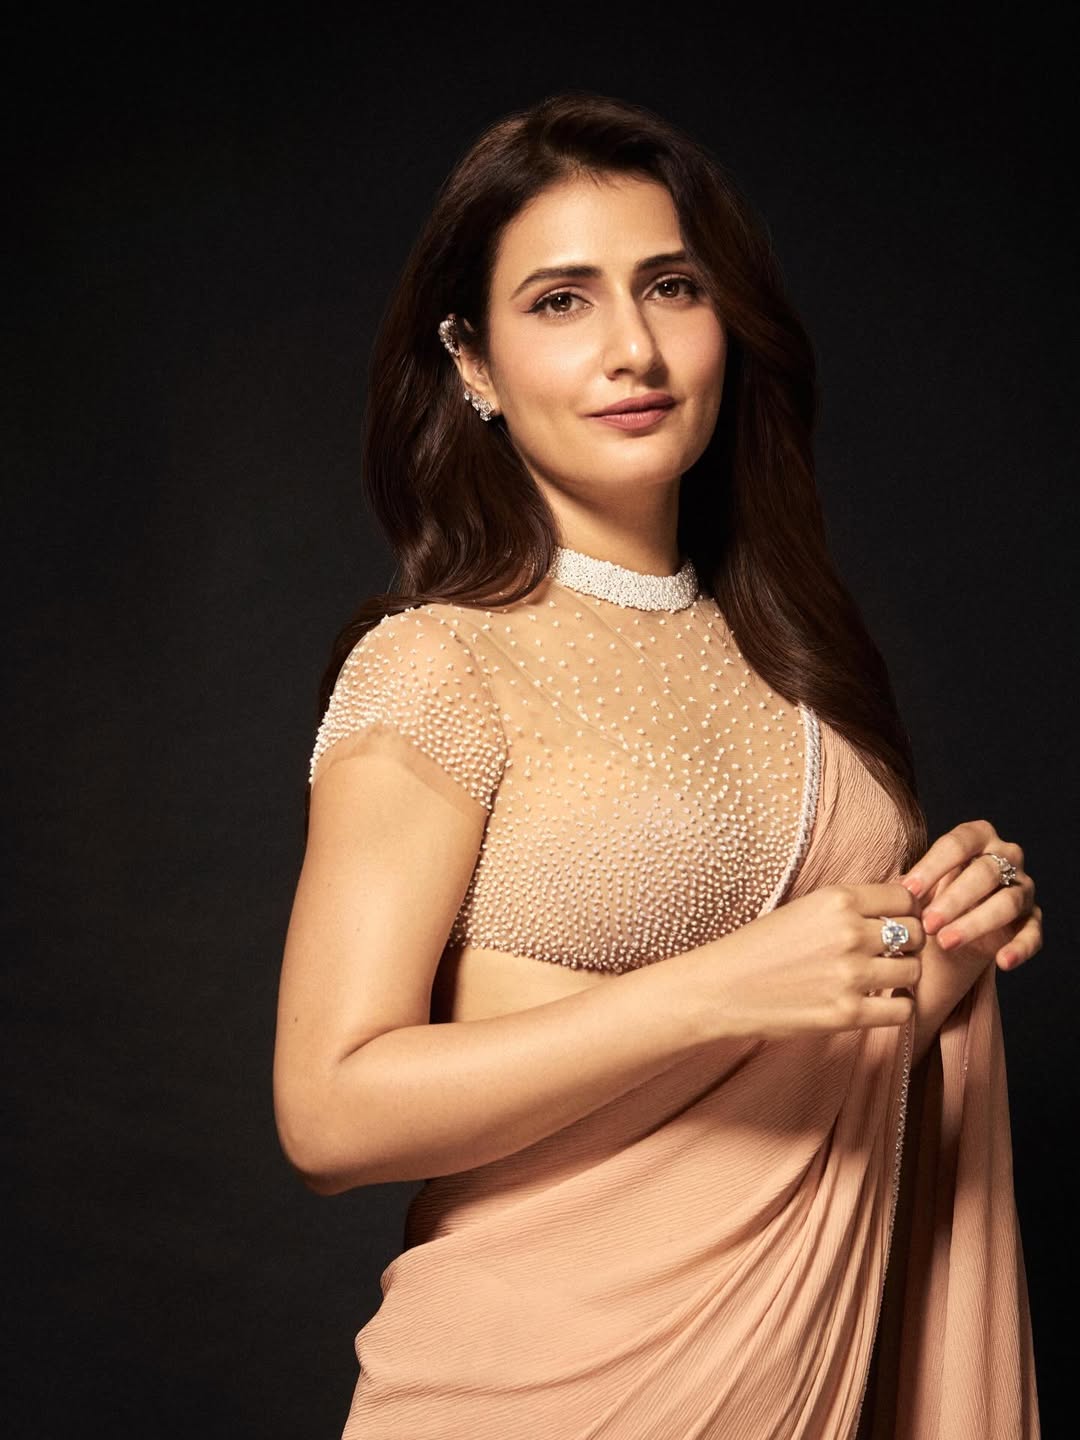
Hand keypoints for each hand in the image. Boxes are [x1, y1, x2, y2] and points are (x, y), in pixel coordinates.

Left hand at [899, 818, 1041, 971]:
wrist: (949, 932)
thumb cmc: (932, 897)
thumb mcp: (919, 889)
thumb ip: (911, 886)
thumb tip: (894, 890)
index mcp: (977, 837)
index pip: (957, 843)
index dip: (932, 867)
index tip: (908, 891)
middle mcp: (1007, 857)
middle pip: (985, 872)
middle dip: (953, 899)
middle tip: (927, 923)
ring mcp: (1022, 888)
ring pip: (1007, 902)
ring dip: (975, 923)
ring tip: (946, 942)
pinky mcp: (1031, 921)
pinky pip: (1032, 934)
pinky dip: (1020, 948)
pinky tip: (1003, 961)